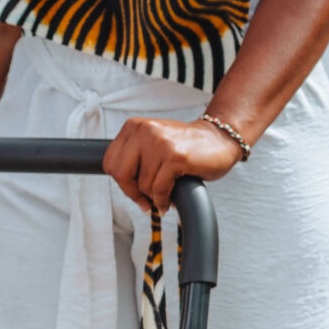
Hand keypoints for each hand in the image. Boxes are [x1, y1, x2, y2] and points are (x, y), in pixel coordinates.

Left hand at [103, 115, 244, 212]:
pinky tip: (169, 201)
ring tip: (166, 193)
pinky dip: (163, 201)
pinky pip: (159, 190)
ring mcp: (161, 143)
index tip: (134, 190)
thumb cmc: (185, 146)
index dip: (121, 182)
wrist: (219, 139)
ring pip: (142, 185)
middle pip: (120, 174)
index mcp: (134, 126)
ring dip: (154, 197)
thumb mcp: (152, 143)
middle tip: (145, 201)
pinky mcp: (176, 157)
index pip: (110, 162)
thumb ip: (133, 157)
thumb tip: (122, 186)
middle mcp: (145, 131)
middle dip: (133, 193)